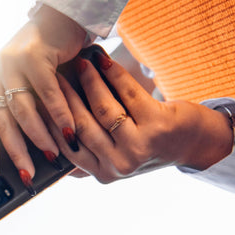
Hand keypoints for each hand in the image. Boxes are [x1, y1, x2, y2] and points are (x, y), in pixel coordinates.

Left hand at [0, 5, 86, 187]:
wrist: (63, 19)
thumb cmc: (47, 57)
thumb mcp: (27, 84)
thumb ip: (21, 110)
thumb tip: (21, 149)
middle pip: (1, 121)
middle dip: (16, 152)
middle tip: (28, 173)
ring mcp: (10, 62)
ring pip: (23, 110)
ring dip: (39, 136)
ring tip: (51, 154)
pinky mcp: (32, 55)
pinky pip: (46, 94)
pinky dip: (59, 115)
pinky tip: (68, 131)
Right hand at [48, 47, 232, 182]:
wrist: (192, 143)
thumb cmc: (147, 145)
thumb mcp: (114, 158)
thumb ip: (86, 156)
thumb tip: (48, 143)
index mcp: (103, 174)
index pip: (68, 145)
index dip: (53, 120)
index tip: (42, 96)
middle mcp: (119, 165)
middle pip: (81, 126)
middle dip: (66, 97)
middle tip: (54, 75)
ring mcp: (139, 147)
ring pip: (103, 109)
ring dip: (89, 81)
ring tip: (80, 63)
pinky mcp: (157, 125)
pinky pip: (127, 94)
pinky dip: (113, 74)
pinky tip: (103, 61)